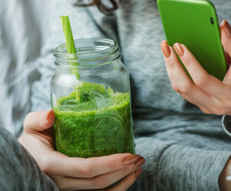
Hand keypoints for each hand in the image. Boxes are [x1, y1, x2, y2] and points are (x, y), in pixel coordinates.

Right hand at [18, 110, 143, 189]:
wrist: (24, 159)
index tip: (129, 155)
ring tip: (138, 166)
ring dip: (123, 182)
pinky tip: (128, 177)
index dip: (110, 164)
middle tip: (139, 158)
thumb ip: (37, 119)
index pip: (85, 169)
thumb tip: (50, 115)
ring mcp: (66, 190)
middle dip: (122, 172)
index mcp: (50, 165)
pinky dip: (115, 190)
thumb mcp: (30, 126)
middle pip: (96, 184)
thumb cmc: (31, 140)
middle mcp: (58, 183)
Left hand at [161, 20, 230, 129]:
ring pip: (181, 89)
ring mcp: (205, 106)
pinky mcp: (199, 104)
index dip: (190, 62)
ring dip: (171, 68)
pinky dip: (175, 74)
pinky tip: (173, 59)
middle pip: (185, 87)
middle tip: (166, 45)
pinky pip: (183, 90)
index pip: (203, 80)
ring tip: (166, 49)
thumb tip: (222, 24)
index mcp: (228, 95)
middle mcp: (214, 104)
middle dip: (173, 64)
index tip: (180, 45)